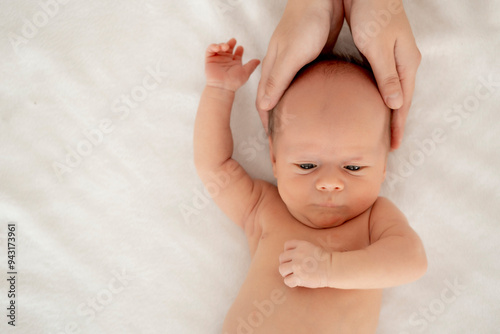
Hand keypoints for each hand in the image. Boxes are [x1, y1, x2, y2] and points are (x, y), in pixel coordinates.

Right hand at [205, 38, 260, 91]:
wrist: (222, 86)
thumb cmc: (234, 81)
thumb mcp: (245, 72)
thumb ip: (251, 65)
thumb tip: (258, 60)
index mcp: (234, 63)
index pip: (237, 54)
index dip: (239, 50)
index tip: (241, 47)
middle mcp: (226, 61)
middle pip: (228, 49)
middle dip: (230, 43)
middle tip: (233, 41)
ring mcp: (217, 60)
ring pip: (219, 48)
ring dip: (222, 44)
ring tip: (226, 47)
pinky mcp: (209, 60)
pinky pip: (210, 50)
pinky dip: (213, 46)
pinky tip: (218, 48)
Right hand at [256, 0, 343, 130]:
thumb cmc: (306, 23)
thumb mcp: (291, 54)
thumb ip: (278, 79)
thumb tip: (264, 106)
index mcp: (272, 68)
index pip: (263, 102)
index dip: (266, 123)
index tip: (272, 144)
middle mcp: (281, 68)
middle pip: (274, 100)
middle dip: (276, 121)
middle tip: (285, 142)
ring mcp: (295, 64)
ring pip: (289, 94)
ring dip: (291, 111)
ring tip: (299, 130)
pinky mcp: (309, 60)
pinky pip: (303, 85)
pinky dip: (304, 98)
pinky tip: (315, 106)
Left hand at [278, 240, 332, 287]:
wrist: (333, 268)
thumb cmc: (325, 260)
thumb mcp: (312, 248)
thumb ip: (301, 250)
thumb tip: (290, 257)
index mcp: (301, 245)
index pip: (287, 245)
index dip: (288, 252)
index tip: (293, 258)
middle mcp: (297, 254)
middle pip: (282, 257)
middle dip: (286, 263)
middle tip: (292, 269)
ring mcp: (297, 265)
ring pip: (281, 269)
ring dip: (286, 273)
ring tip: (293, 275)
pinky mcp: (298, 276)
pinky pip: (286, 280)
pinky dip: (290, 282)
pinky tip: (296, 282)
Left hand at [343, 0, 420, 149]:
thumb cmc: (373, 14)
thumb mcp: (378, 46)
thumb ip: (387, 75)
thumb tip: (396, 105)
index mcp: (407, 63)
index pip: (404, 103)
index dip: (398, 125)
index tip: (393, 146)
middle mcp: (404, 62)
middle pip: (401, 100)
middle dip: (395, 123)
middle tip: (387, 144)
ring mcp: (396, 57)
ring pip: (393, 92)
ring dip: (388, 111)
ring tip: (380, 130)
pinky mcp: (384, 52)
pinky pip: (384, 82)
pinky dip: (381, 97)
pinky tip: (372, 103)